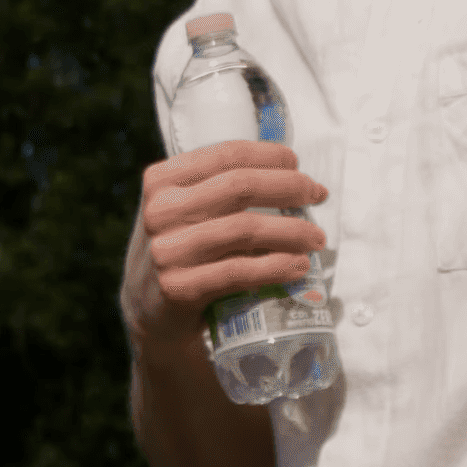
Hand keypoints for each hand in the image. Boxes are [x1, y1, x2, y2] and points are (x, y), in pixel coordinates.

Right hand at [121, 141, 328, 356]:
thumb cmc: (181, 249)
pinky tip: (298, 266)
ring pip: (245, 229)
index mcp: (161, 180)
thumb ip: (217, 187)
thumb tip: (291, 174)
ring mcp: (167, 251)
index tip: (298, 165)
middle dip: (289, 186)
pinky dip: (276, 267)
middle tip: (317, 195)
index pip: (226, 154)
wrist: (149, 311)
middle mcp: (159, 211)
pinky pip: (239, 271)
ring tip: (316, 238)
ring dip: (292, 231)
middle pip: (240, 186)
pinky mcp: (179, 288)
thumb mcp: (183, 209)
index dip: (270, 156)